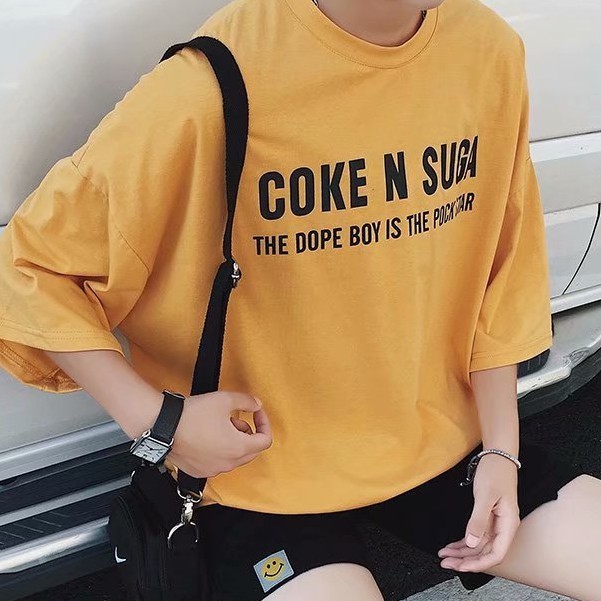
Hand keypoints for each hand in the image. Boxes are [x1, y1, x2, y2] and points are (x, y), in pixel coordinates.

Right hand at [165, 391, 271, 478]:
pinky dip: (219, 451)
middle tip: (238, 419)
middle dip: (249, 433)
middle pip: (251, 451)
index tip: (257, 414)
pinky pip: (217, 463)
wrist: (163, 426)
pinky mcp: (199, 471)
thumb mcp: (225, 399)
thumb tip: (256, 405)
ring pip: (234, 458)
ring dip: (234, 442)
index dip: (264, 423)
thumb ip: (247, 401)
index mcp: (238, 448)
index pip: (265, 441)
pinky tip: (209, 436)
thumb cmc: (192, 415)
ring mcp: (213, 469)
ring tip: (221, 425)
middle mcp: (227, 463)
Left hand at [437, 453, 520, 572]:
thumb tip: (471, 543)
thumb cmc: (495, 473)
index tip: (461, 566)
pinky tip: (451, 546)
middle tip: (446, 563)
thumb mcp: (485, 496)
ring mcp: (496, 523)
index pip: (496, 554)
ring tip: (444, 556)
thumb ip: (478, 520)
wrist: (497, 457)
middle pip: (485, 553)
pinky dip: (463, 542)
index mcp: (508, 525)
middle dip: (466, 561)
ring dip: (462, 553)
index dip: (479, 563)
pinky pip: (476, 536)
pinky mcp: (488, 518)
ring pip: (479, 546)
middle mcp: (503, 528)